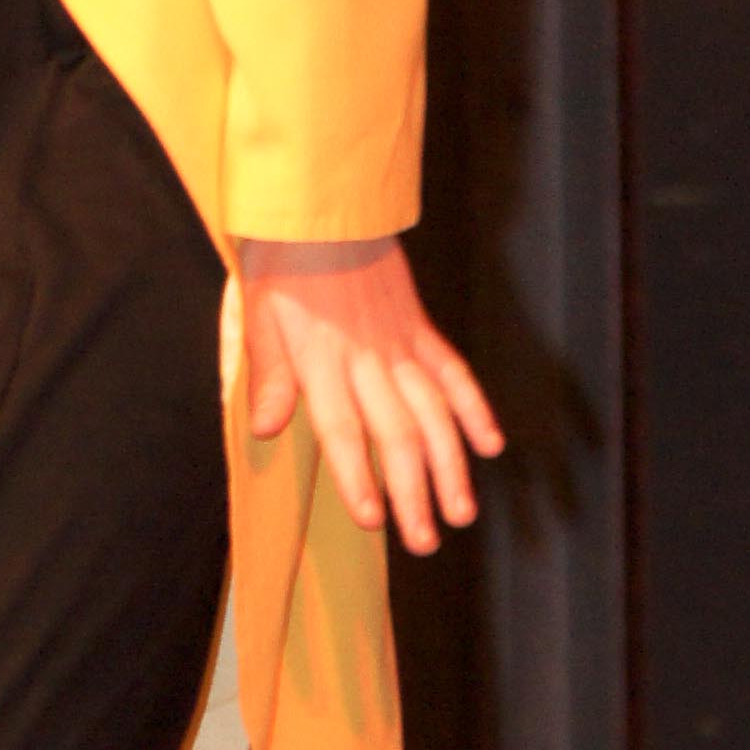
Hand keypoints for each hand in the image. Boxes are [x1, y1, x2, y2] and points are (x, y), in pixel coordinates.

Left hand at [238, 237, 502, 554]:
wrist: (327, 207)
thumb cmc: (284, 264)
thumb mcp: (259, 315)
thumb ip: (268, 375)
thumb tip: (266, 428)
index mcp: (322, 361)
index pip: (342, 430)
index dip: (357, 475)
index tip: (373, 518)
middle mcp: (368, 359)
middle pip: (396, 434)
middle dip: (412, 491)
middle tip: (425, 541)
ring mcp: (401, 345)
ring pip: (433, 413)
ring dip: (450, 466)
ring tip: (461, 513)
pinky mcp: (420, 330)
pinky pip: (453, 373)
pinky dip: (474, 409)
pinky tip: (490, 445)